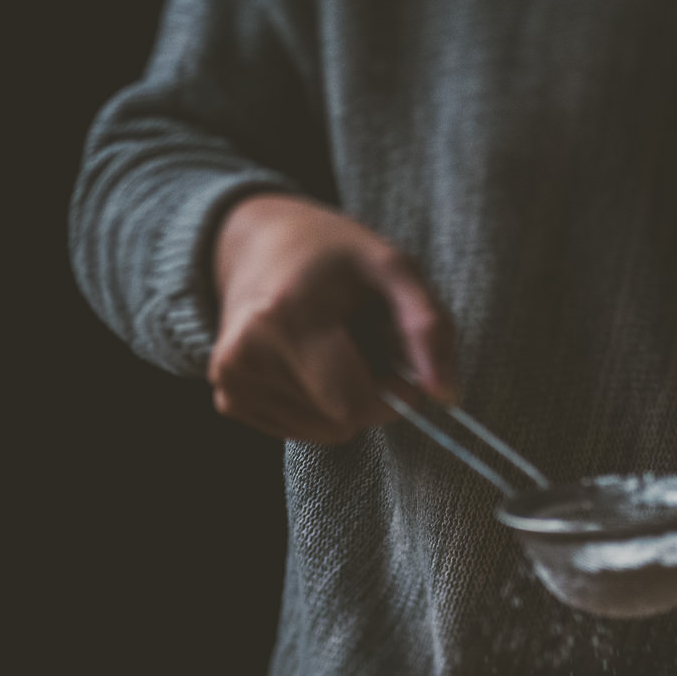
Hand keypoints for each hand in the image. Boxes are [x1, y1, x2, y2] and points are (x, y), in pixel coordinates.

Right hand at [208, 193, 455, 442]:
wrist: (255, 243)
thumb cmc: (334, 256)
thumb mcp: (392, 269)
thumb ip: (429, 328)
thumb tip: (448, 397)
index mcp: (285, 316)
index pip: (354, 404)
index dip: (392, 396)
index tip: (398, 363)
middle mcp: (246, 353)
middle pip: (342, 422)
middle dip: (368, 394)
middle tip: (359, 343)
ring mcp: (231, 380)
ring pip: (323, 431)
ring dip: (342, 398)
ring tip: (328, 346)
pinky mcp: (228, 399)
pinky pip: (300, 431)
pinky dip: (317, 406)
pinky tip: (305, 361)